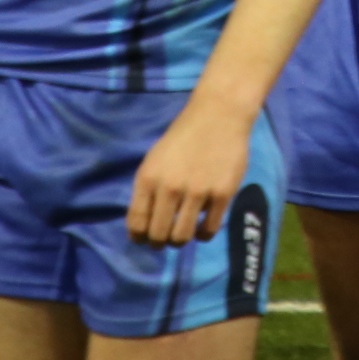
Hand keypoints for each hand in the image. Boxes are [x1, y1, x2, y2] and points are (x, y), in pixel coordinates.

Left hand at [127, 94, 253, 245]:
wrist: (218, 116)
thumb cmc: (183, 137)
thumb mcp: (155, 159)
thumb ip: (149, 189)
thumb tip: (146, 223)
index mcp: (148, 178)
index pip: (137, 222)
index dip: (138, 237)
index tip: (143, 240)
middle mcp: (170, 188)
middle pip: (158, 235)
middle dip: (158, 243)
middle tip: (164, 241)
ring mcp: (197, 192)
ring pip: (182, 237)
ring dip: (179, 241)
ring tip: (182, 236)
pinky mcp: (222, 194)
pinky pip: (208, 229)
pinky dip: (203, 235)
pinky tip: (202, 229)